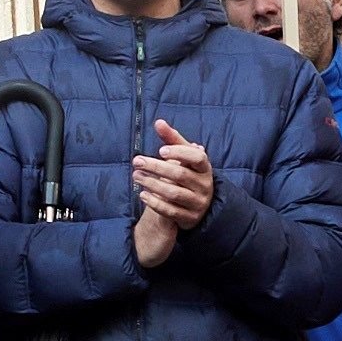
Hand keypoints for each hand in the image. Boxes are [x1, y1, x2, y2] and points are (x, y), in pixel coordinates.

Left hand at [129, 119, 215, 266]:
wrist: (196, 205)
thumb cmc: (188, 174)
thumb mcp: (184, 157)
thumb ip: (172, 140)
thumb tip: (158, 122)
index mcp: (205, 168)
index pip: (198, 158)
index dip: (180, 153)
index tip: (160, 150)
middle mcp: (204, 185)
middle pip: (180, 174)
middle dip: (156, 167)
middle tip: (137, 161)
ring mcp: (198, 203)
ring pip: (173, 193)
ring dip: (152, 184)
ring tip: (136, 176)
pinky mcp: (189, 218)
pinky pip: (170, 211)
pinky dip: (154, 202)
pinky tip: (142, 194)